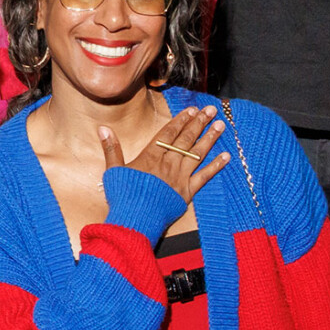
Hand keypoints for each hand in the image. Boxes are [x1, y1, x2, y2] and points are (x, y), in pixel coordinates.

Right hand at [99, 106, 228, 204]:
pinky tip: (226, 156)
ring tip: (220, 125)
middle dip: (198, 123)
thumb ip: (111, 148)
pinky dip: (216, 166)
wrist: (135, 219)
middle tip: (210, 110)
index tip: (191, 110)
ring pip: (197, 153)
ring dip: (209, 138)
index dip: (181, 120)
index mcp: (150, 156)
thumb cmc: (123, 196)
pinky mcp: (187, 192)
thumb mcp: (113, 170)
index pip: (168, 133)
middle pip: (186, 139)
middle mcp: (168, 163)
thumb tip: (103, 128)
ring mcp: (180, 177)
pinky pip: (204, 176)